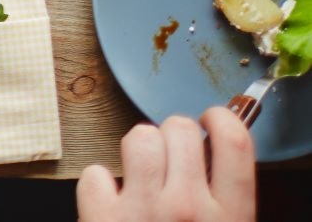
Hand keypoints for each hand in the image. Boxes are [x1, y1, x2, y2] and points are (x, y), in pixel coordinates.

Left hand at [77, 110, 254, 221]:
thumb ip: (226, 200)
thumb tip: (215, 155)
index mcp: (231, 216)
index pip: (234, 142)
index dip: (222, 118)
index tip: (211, 117)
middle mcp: (188, 208)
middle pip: (181, 129)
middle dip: (173, 134)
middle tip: (171, 156)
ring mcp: (143, 211)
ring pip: (139, 138)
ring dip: (139, 149)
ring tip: (142, 173)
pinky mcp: (103, 217)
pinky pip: (95, 173)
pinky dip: (100, 185)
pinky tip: (112, 201)